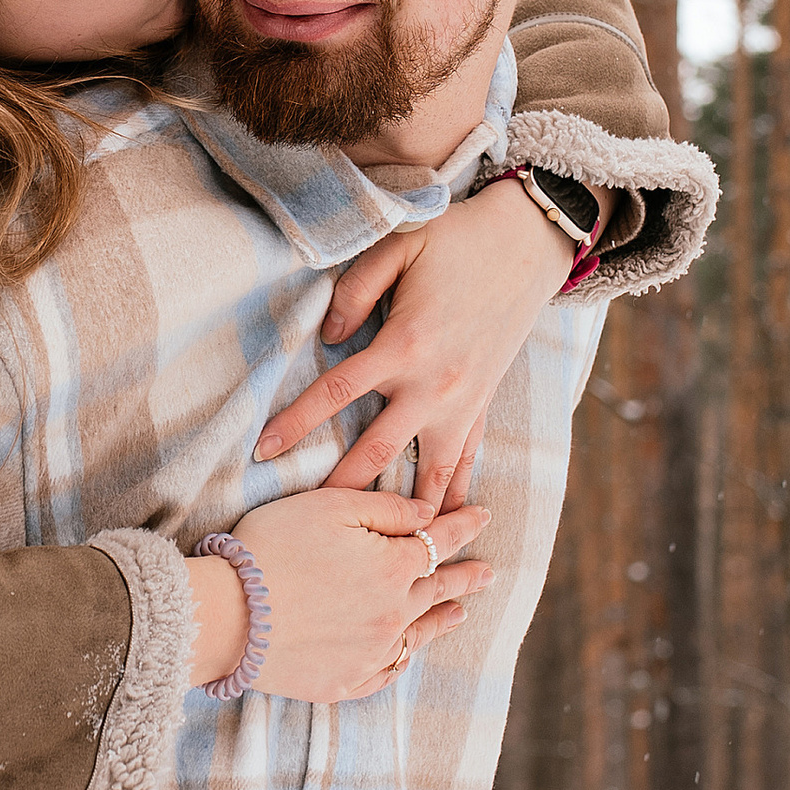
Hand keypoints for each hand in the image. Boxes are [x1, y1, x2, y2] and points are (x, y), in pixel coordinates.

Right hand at [187, 485, 490, 703]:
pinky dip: (401, 658)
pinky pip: (385, 671)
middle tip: (488, 573)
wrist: (226, 616)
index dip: (462, 525)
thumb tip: (425, 513)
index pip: (438, 540)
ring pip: (417, 634)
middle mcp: (393, 615)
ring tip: (460, 613)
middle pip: (437, 590)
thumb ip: (384, 509)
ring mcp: (370, 653)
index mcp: (394, 568)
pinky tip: (407, 651)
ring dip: (442, 620)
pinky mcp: (343, 682)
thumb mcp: (329, 507)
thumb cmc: (271, 550)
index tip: (483, 516)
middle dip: (465, 577)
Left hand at [253, 181, 582, 505]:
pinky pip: (467, 462)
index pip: (336, 392)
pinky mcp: (483, 405)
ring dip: (402, 513)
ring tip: (375, 549)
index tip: (262, 450)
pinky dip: (456, 496)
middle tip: (307, 523)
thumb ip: (356, 290)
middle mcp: (433, 385)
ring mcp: (463, 402)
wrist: (527, 244)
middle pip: (376, 452)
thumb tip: (329, 335)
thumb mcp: (399, 247)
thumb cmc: (456, 240)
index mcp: (404, 345)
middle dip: (338, 491)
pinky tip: (445, 528)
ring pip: (428, 473)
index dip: (296, 423)